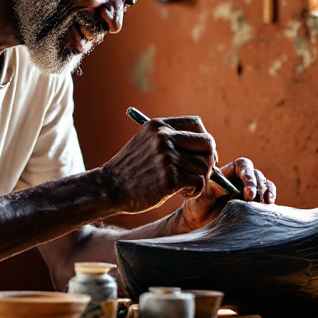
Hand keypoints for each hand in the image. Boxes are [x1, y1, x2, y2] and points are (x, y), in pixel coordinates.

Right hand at [100, 116, 216, 213]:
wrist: (109, 188)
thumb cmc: (131, 170)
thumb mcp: (146, 143)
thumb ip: (169, 139)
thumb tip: (207, 148)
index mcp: (158, 126)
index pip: (196, 124)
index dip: (204, 140)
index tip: (202, 154)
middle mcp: (163, 137)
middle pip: (207, 143)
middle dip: (209, 160)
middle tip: (199, 174)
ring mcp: (166, 157)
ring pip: (204, 166)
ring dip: (200, 179)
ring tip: (185, 186)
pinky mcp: (169, 178)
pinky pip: (199, 182)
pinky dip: (196, 191)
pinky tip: (183, 194)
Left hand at [179, 157, 276, 230]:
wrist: (201, 222)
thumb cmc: (199, 204)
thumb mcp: (202, 194)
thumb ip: (211, 187)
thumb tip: (222, 184)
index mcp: (230, 170)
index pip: (244, 166)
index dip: (249, 177)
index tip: (248, 193)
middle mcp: (243, 178)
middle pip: (258, 176)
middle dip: (260, 187)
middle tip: (258, 201)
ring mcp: (251, 190)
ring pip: (266, 186)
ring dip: (269, 193)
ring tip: (267, 204)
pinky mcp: (255, 203)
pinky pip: (267, 199)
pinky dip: (269, 202)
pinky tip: (268, 210)